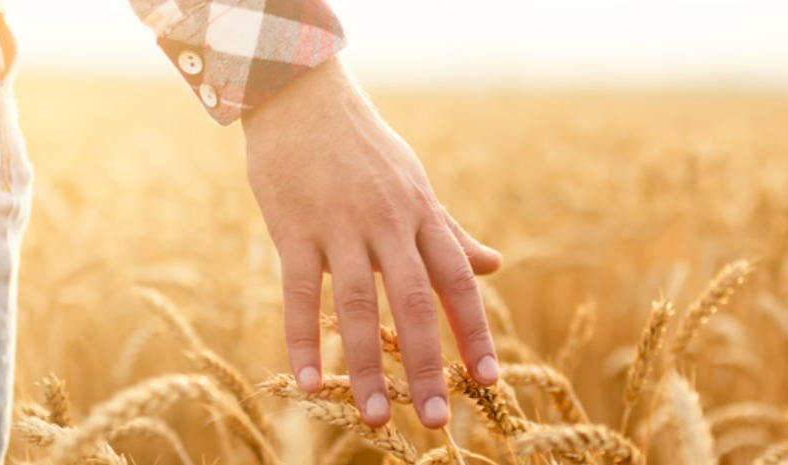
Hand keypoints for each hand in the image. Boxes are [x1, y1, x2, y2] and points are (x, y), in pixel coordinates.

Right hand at [242, 56, 502, 428]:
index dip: (474, 331)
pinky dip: (303, 340)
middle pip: (413, 301)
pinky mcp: (292, 227)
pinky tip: (312, 383)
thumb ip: (449, 232)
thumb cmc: (363, 148)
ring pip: (356, 305)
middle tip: (438, 419)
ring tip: (375, 418)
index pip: (456, 281)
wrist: (302, 96)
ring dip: (366, 366)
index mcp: (421, 214)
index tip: (488, 379)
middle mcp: (386, 223)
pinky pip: (298, 293)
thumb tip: (496, 265)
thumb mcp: (414, 186)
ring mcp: (338, 225)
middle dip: (427, 364)